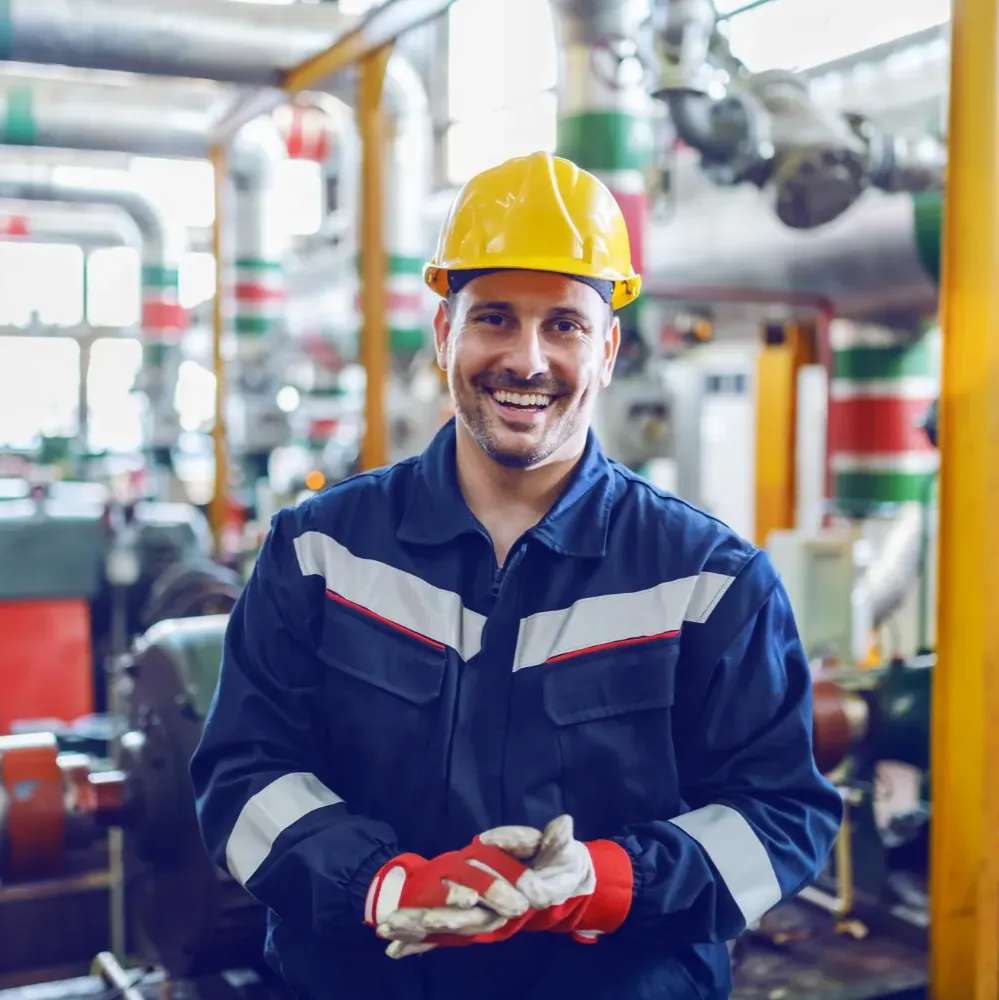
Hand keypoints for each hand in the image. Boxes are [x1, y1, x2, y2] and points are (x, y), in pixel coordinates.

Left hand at [377, 816, 632, 956]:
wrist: (566, 883)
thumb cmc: (563, 864)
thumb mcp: (566, 849)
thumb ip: (558, 839)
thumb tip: (562, 826)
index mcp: (514, 900)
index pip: (483, 909)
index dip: (459, 912)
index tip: (433, 915)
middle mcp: (495, 914)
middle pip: (454, 924)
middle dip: (422, 924)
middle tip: (392, 923)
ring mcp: (483, 916)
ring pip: (446, 930)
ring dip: (415, 933)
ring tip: (384, 932)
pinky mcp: (475, 915)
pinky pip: (445, 934)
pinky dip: (420, 944)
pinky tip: (394, 952)